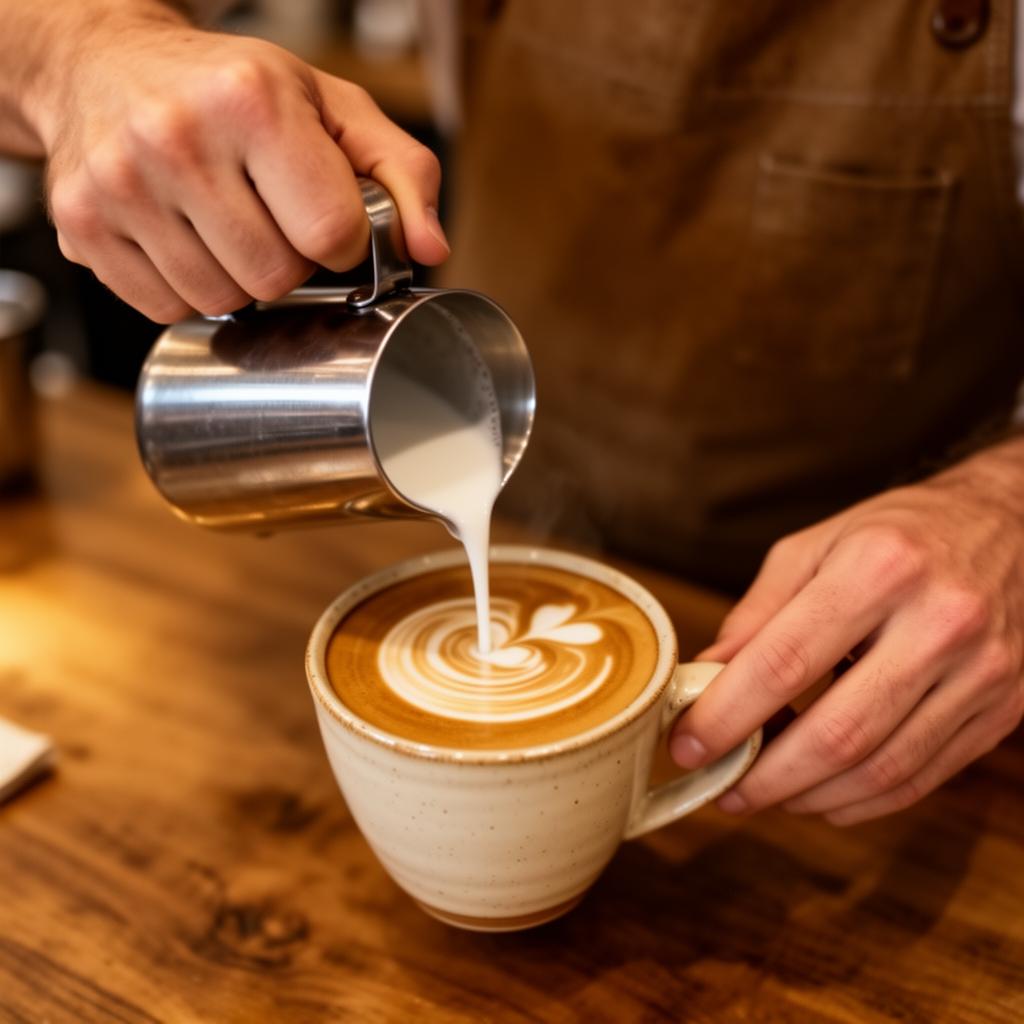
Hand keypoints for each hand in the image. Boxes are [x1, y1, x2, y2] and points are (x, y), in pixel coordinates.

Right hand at [33, 12, 447, 321]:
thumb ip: (403, 176)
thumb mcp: (334, 108)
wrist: (106, 64)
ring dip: (238, 279)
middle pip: (276, 278)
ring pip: (221, 302)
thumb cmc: (233, 89)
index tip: (324, 219)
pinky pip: (166, 309)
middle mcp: (176, 138)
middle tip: (269, 217)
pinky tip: (184, 238)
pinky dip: (187, 288)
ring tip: (223, 223)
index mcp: (252, 102)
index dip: (341, 241)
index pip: (332, 233)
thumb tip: (432, 250)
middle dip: (289, 262)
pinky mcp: (83, 226)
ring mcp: (120, 186)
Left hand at [670, 438, 1023, 824]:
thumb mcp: (818, 545)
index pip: (783, 663)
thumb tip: (707, 676)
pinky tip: (821, 796)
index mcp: (879, 568)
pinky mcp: (1004, 708)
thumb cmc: (901, 533)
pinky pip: (923, 777)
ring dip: (809, 796)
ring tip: (763, 793)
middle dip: (765, 775)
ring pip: (881, 767)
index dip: (726, 716)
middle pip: (837, 732)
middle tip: (721, 787)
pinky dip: (863, 800)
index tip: (686, 745)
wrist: (1015, 525)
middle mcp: (940, 621)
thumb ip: (759, 611)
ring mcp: (982, 671)